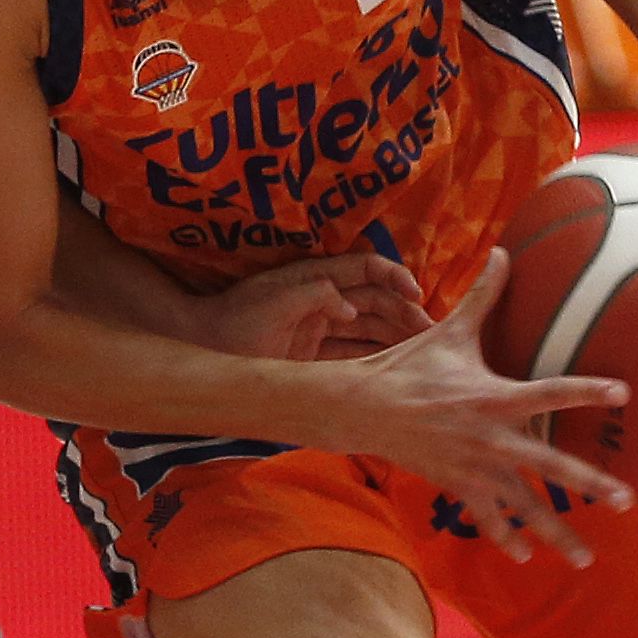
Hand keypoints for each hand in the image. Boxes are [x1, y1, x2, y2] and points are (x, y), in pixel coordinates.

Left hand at [197, 252, 429, 361]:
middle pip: (374, 300)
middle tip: (431, 331)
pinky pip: (353, 353)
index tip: (415, 292)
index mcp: (316, 278)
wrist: (206, 348)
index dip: (392, 276)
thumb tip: (349, 307)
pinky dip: (376, 359)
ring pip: (369, 328)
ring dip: (396, 336)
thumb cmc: (236, 319)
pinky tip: (397, 369)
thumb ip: (314, 296)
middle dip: (404, 311)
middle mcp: (324, 299)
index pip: (364, 268)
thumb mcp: (274, 302)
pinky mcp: (315, 355)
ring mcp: (320, 327)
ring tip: (424, 351)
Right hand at [334, 251, 632, 567]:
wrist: (365, 406)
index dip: (588, 391)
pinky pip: (488, 518)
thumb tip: (502, 251)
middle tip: (625, 500)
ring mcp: (476, 466)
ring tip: (585, 560)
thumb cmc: (410, 365)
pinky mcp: (458, 486)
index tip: (624, 393)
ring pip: (524, 505)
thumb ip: (483, 296)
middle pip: (550, 463)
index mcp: (494, 395)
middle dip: (588, 483)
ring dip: (556, 533)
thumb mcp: (449, 330)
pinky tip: (526, 556)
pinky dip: (506, 538)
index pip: (552, 391)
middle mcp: (492, 436)